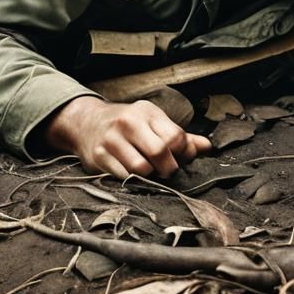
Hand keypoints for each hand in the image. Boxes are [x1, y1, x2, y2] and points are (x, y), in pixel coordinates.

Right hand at [41, 95, 211, 179]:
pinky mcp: (98, 156)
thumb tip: (207, 147)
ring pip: (142, 169)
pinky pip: (123, 177)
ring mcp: (111, 139)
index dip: (183, 154)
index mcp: (146, 112)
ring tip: (148, 172)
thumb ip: (180, 137)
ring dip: (149, 177)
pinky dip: (132, 181)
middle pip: (160, 153)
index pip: (176, 137)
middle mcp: (128, 122)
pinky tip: (131, 173)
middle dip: (168, 169)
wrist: (86, 122)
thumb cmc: (128, 126)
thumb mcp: (153, 123)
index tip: (178, 158)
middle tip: (165, 171)